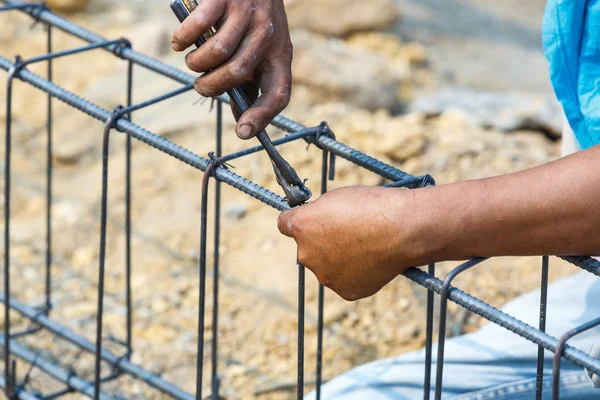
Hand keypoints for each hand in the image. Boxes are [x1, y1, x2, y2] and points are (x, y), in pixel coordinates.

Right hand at [171, 0, 292, 139]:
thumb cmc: (253, 18)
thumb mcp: (264, 49)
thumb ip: (253, 82)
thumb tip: (242, 121)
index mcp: (281, 54)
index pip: (279, 92)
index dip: (262, 116)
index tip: (242, 132)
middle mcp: (267, 35)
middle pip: (237, 73)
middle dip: (211, 87)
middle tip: (201, 84)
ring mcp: (246, 14)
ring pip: (216, 53)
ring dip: (196, 64)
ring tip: (193, 61)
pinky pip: (197, 28)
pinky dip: (182, 39)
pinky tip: (180, 42)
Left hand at [278, 187, 428, 300]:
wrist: (402, 229)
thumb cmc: (372, 206)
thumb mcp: (336, 197)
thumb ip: (318, 213)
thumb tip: (315, 222)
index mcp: (300, 227)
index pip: (284, 224)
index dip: (299, 220)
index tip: (310, 220)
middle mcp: (305, 254)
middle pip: (307, 248)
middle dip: (321, 242)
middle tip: (349, 233)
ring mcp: (325, 276)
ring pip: (326, 266)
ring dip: (338, 259)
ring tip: (365, 246)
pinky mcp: (345, 291)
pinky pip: (345, 281)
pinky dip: (355, 273)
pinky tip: (371, 260)